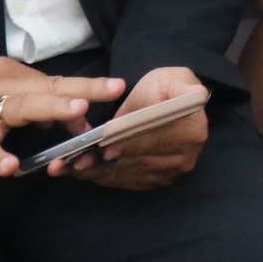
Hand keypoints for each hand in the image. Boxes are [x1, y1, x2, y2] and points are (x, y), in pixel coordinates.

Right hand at [0, 59, 124, 177]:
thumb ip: (30, 100)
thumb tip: (68, 116)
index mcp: (8, 74)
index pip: (54, 82)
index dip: (85, 90)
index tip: (116, 90)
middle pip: (47, 87)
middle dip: (82, 89)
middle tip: (113, 88)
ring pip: (19, 109)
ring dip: (50, 111)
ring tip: (76, 116)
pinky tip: (9, 167)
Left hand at [62, 66, 210, 189]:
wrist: (166, 104)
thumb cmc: (166, 88)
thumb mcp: (174, 79)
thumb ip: (181, 87)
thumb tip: (196, 94)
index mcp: (192, 131)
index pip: (155, 139)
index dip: (129, 142)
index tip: (105, 145)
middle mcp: (184, 158)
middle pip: (138, 160)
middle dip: (104, 161)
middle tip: (75, 160)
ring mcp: (168, 174)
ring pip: (126, 174)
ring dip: (95, 172)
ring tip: (66, 167)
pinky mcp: (152, 182)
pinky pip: (122, 182)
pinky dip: (98, 177)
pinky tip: (76, 171)